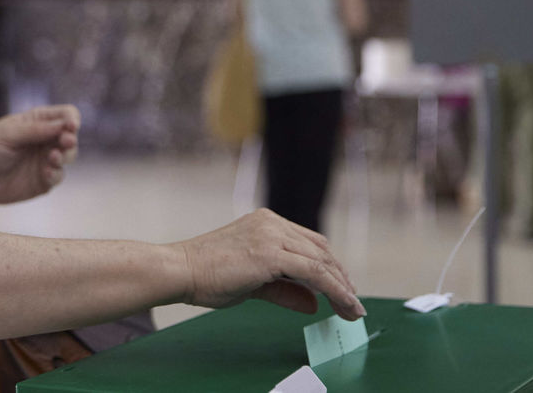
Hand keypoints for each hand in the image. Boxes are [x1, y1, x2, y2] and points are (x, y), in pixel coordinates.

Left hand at [0, 105, 80, 204]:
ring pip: (69, 155)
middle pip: (70, 135)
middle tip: (66, 142)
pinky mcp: (44, 180)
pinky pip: (59, 176)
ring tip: (53, 157)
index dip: (71, 118)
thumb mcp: (7, 135)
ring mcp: (46, 160)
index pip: (64, 114)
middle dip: (71, 138)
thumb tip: (63, 125)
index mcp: (37, 121)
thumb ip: (35, 130)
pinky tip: (46, 173)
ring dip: (65, 156)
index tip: (71, 126)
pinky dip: (56, 174)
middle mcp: (46, 139)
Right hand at [173, 209, 364, 320]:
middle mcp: (272, 223)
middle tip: (352, 304)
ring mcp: (272, 234)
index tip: (342, 289)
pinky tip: (343, 303)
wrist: (181, 270)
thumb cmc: (207, 275)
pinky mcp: (271, 252)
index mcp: (266, 222)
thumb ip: (285, 289)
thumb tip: (313, 303)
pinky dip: (334, 289)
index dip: (330, 267)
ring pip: (321, 260)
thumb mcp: (254, 283)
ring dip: (342, 287)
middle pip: (321, 249)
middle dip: (341, 278)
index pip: (309, 243)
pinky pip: (314, 272)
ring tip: (352, 310)